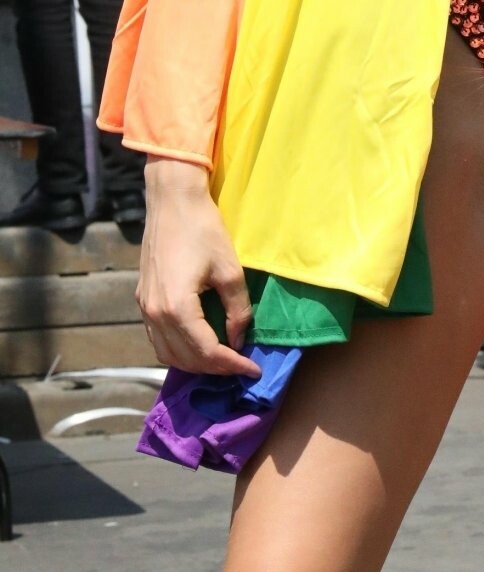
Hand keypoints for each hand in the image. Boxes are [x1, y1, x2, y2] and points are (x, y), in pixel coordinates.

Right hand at [138, 158, 259, 378]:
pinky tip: (198, 342)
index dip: (232, 365)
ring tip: (221, 358)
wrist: (172, 201)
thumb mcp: (230, 270)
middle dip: (215, 368)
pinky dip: (178, 349)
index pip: (207, 352)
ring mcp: (145, 308)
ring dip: (194, 362)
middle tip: (240, 365)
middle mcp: (156, 314)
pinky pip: (157, 339)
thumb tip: (239, 339)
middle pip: (185, 358)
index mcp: (177, 308)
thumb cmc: (203, 230)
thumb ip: (237, 309)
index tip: (253, 370)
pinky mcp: (142, 300)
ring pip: (167, 353)